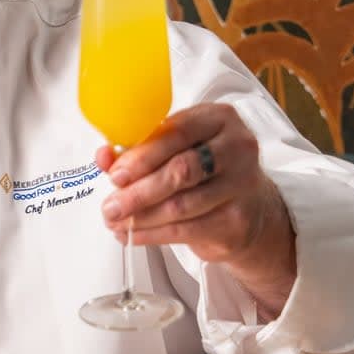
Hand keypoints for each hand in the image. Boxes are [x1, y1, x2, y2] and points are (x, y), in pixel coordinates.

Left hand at [97, 103, 296, 313]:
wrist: (249, 207)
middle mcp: (237, 147)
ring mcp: (242, 184)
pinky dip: (153, 235)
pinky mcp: (237, 220)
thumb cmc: (205, 171)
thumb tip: (103, 157)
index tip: (115, 174)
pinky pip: (187, 230)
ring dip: (141, 217)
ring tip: (115, 222)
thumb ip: (140, 150)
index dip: (142, 155)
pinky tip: (132, 235)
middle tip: (111, 206)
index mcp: (218, 118)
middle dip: (139, 191)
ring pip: (182, 205)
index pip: (177, 133)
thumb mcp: (176, 150)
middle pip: (182, 170)